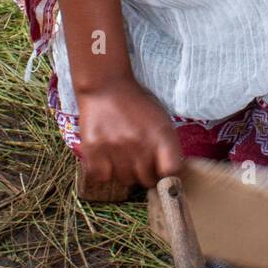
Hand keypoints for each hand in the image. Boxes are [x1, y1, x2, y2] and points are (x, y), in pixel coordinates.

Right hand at [77, 77, 184, 194]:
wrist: (106, 86)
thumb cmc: (137, 105)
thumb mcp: (161, 119)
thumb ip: (169, 147)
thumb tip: (173, 175)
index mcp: (161, 135)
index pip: (171, 171)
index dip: (170, 176)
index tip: (163, 172)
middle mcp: (140, 144)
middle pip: (147, 180)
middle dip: (146, 175)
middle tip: (140, 162)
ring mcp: (116, 148)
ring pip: (125, 180)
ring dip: (125, 173)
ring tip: (122, 155)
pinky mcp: (94, 150)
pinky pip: (103, 177)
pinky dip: (105, 172)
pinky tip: (107, 157)